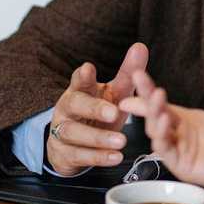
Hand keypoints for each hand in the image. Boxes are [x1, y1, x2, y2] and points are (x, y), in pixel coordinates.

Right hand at [47, 43, 148, 174]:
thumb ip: (128, 73)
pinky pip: (79, 155)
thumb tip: (141, 47)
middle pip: (75, 104)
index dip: (83, 76)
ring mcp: (62, 131)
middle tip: (114, 113)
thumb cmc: (97, 114)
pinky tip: (115, 157)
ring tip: (121, 140)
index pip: (78, 80)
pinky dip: (97, 157)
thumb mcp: (113, 94)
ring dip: (98, 138)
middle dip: (94, 108)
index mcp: (80, 90)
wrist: (72, 145)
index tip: (89, 69)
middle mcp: (67, 108)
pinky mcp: (64, 153)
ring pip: (74, 133)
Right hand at [119, 70, 203, 191]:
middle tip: (138, 84)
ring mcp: (184, 152)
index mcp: (196, 123)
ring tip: (157, 98)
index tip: (138, 77)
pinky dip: (160, 135)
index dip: (150, 92)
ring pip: (157, 132)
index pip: (166, 105)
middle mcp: (187, 137)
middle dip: (145, 100)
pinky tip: (164, 119)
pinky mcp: (184, 166)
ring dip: (153, 114)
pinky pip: (165, 151)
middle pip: (156, 116)